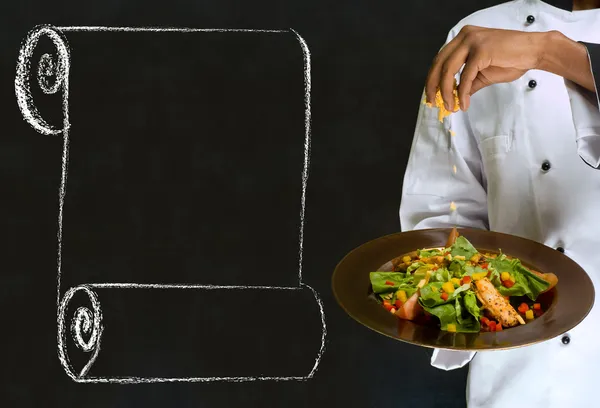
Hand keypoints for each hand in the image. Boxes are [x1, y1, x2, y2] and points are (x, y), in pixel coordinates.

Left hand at [425, 25, 546, 110]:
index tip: (431, 94)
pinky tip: (464, 103)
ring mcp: (472, 41)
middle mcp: (465, 36)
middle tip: (432, 103)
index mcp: (463, 38)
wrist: (534, 51)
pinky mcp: (481, 50)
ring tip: (449, 106)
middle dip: (433, 86)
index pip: (440, 59)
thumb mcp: (483, 73)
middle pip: (439, 64)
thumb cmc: (511, 59)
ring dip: (447, 92)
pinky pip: (466, 76)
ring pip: (449, 70)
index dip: (433, 78)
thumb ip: (467, 83)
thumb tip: (455, 97)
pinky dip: (463, 92)